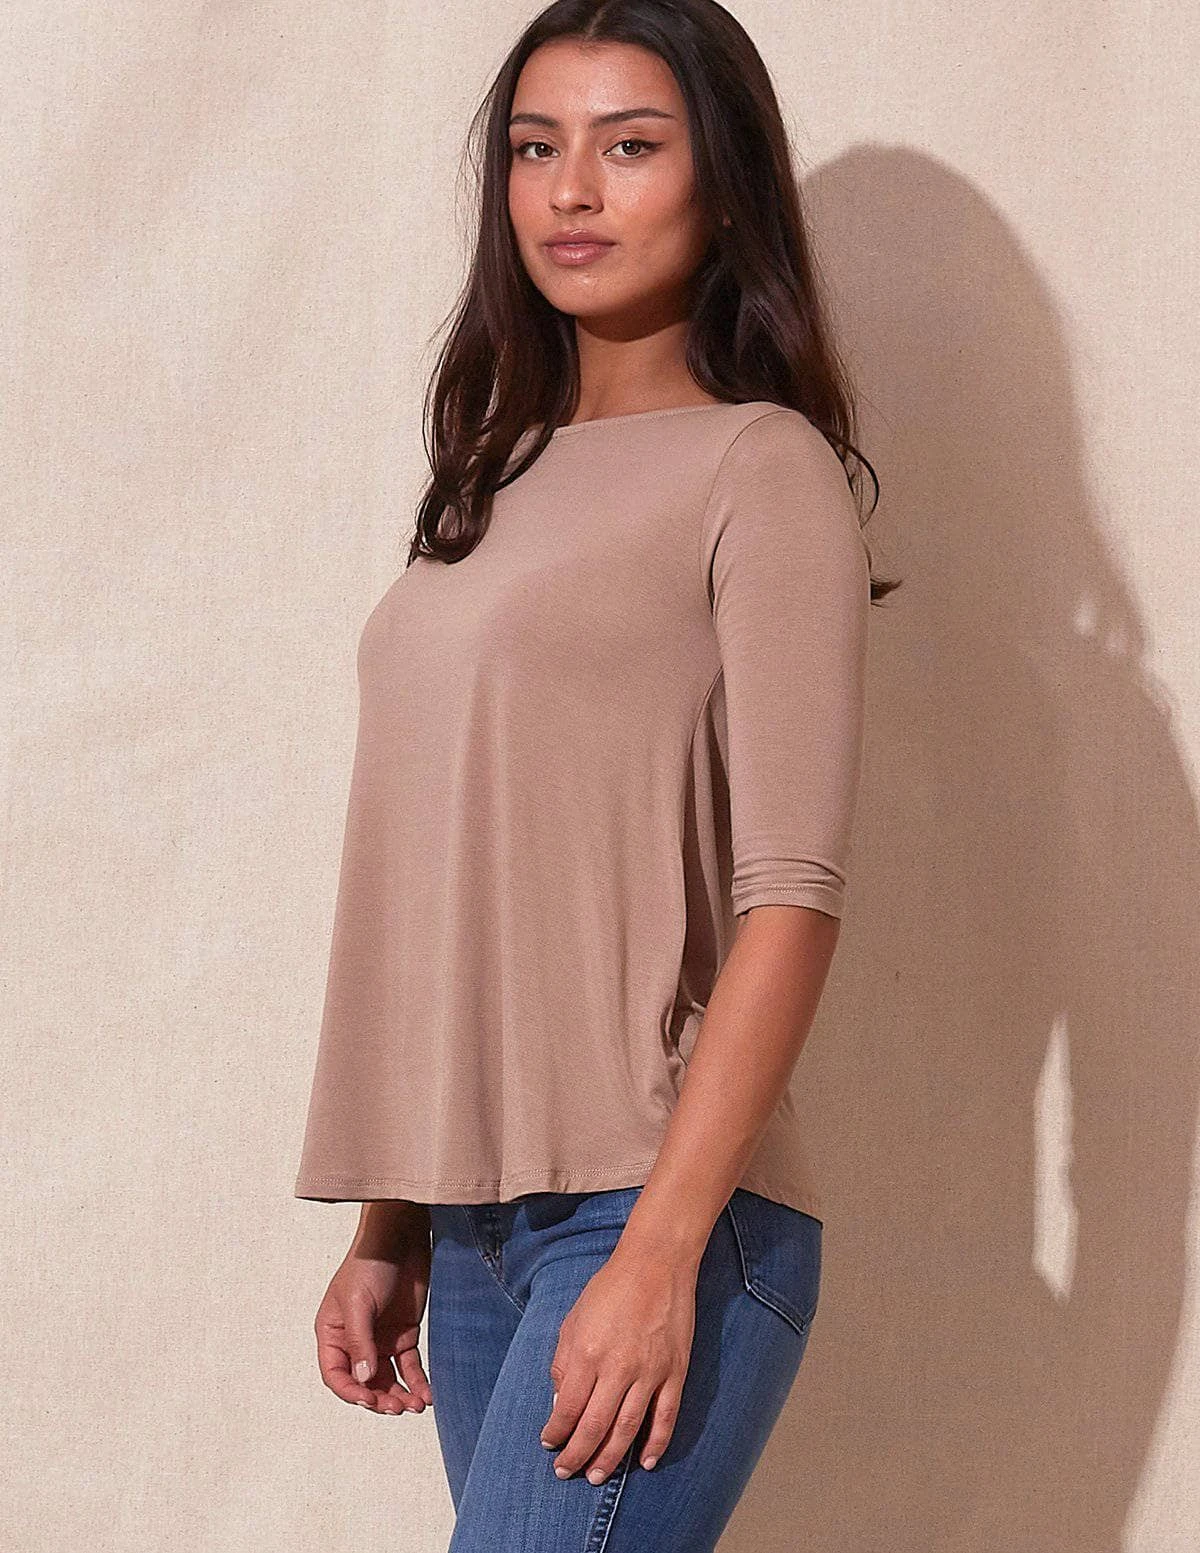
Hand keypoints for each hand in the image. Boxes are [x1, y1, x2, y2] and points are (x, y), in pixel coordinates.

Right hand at [313, 1216, 434, 1414]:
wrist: (402, 1236)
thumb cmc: (370, 1262)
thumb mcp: (358, 1302)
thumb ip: (360, 1341)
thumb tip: (364, 1379)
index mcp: (333, 1333)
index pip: (336, 1374)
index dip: (351, 1391)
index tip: (370, 1400)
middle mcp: (355, 1341)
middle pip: (364, 1383)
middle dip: (380, 1399)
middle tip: (398, 1408)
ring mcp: (381, 1339)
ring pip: (388, 1380)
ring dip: (401, 1396)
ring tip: (416, 1406)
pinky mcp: (405, 1334)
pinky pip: (410, 1367)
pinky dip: (418, 1382)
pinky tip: (428, 1395)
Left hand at [539, 1240, 697, 1480]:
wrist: (656, 1263)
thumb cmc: (610, 1288)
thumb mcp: (574, 1319)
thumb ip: (564, 1362)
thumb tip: (561, 1402)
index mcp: (588, 1352)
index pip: (567, 1408)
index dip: (556, 1432)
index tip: (549, 1444)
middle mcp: (618, 1367)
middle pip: (595, 1426)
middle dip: (577, 1455)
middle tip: (566, 1473)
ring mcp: (649, 1371)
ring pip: (628, 1428)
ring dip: (610, 1457)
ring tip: (597, 1477)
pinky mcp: (674, 1371)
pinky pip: (665, 1416)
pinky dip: (656, 1443)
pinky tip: (646, 1462)